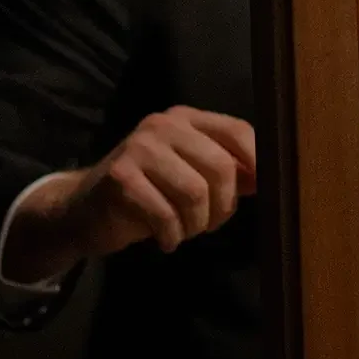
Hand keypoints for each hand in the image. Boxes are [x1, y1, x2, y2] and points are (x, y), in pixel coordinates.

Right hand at [3, 107, 256, 280]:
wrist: (86, 209)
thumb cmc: (151, 192)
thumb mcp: (192, 176)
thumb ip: (229, 173)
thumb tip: (272, 178)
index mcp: (187, 118)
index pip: (238, 131)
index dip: (257, 163)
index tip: (260, 193)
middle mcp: (164, 124)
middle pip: (221, 167)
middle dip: (223, 207)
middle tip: (210, 224)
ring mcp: (139, 147)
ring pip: (196, 193)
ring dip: (197, 224)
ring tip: (186, 231)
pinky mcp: (120, 176)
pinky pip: (165, 214)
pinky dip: (172, 236)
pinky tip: (166, 240)